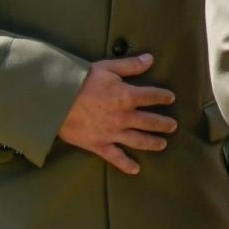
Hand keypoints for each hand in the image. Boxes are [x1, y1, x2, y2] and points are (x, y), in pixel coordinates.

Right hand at [56, 53, 176, 174]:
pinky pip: (115, 157)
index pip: (152, 96)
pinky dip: (126, 164)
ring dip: (153, 143)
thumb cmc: (81, 81)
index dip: (163, 97)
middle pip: (150, 122)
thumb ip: (131, 65)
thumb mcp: (107, 68)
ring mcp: (112, 133)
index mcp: (127, 96)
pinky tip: (136, 169)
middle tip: (173, 126)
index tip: (170, 98)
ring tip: (163, 144)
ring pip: (138, 140)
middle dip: (164, 124)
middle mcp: (124, 117)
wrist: (55, 100)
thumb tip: (151, 58)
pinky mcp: (98, 145)